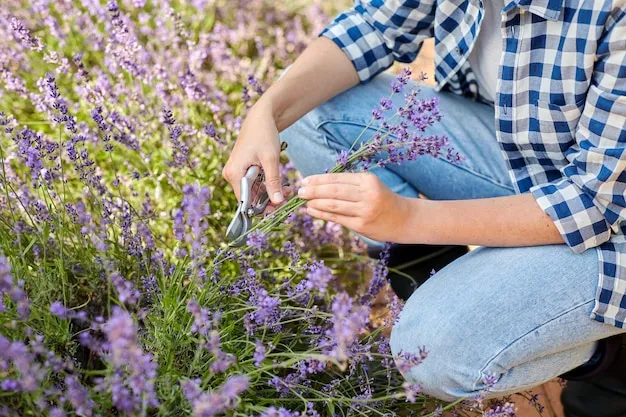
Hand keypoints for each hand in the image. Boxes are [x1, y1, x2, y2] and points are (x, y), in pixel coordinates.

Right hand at [222, 105, 283, 205]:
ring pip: (253, 192)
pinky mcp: (242, 170)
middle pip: (249, 198)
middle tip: (286, 198)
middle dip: (268, 201)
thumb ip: (273, 182)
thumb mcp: (270, 159)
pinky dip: (266, 186)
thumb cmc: (264, 134)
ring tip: (286, 191)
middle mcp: (231, 175)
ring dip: (269, 193)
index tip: (278, 210)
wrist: (261, 117)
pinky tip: (280, 185)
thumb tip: (277, 202)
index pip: (245, 201)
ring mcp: (236, 172)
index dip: (261, 208)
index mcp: (234, 173)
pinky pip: (254, 184)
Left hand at [297, 172, 411, 242]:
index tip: (305, 180)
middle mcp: (367, 194)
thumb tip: (320, 184)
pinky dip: (322, 214)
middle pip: (334, 191)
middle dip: (314, 190)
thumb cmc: (382, 199)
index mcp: (368, 180)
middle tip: (300, 190)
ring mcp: (364, 211)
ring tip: (303, 201)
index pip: (338, 178)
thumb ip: (349, 184)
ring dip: (316, 203)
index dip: (319, 179)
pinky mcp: (362, 226)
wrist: (404, 219)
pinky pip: (338, 218)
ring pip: (334, 205)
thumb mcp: (370, 185)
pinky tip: (312, 211)